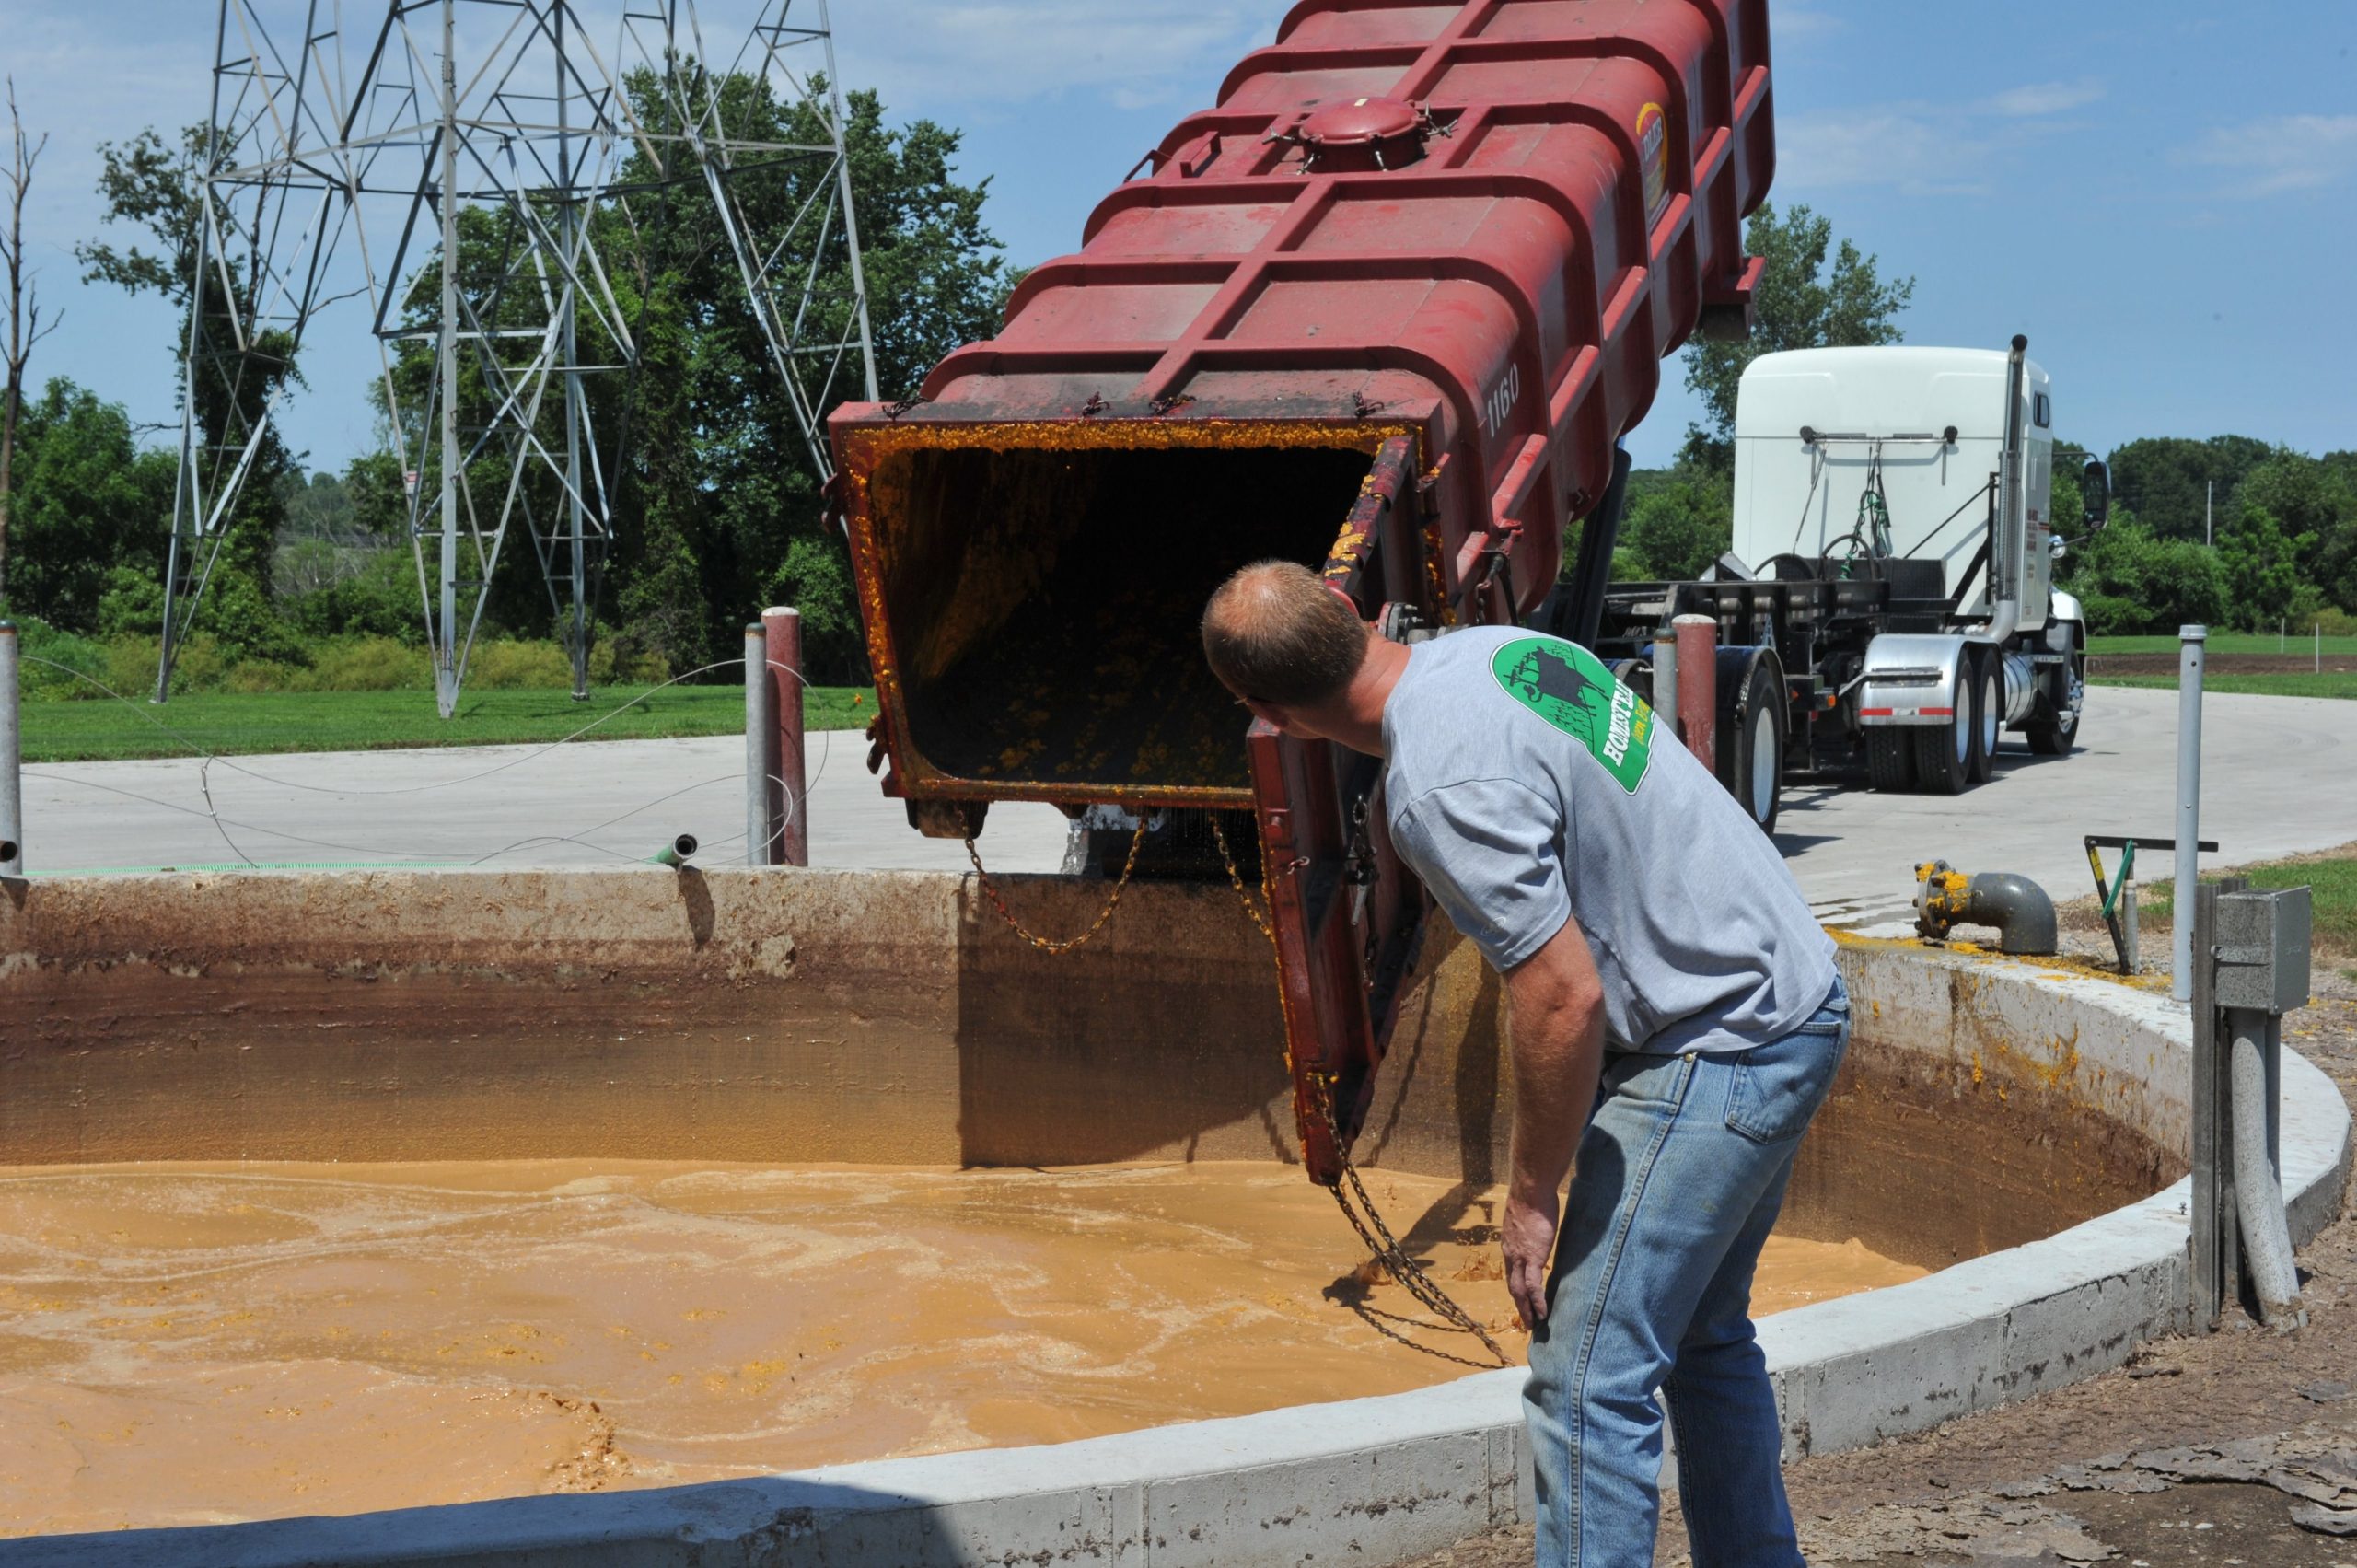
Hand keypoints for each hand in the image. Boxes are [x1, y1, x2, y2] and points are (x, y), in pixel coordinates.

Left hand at [1501, 1187, 1561, 1330]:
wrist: (1530, 1191)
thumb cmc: (1532, 1197)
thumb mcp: (1527, 1215)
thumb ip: (1530, 1226)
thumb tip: (1538, 1225)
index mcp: (1509, 1243)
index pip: (1511, 1270)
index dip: (1516, 1285)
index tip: (1520, 1297)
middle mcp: (1510, 1254)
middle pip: (1512, 1284)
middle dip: (1518, 1303)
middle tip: (1525, 1319)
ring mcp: (1520, 1257)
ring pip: (1520, 1290)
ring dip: (1525, 1309)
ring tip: (1533, 1325)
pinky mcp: (1533, 1258)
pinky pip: (1534, 1286)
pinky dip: (1537, 1302)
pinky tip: (1543, 1314)